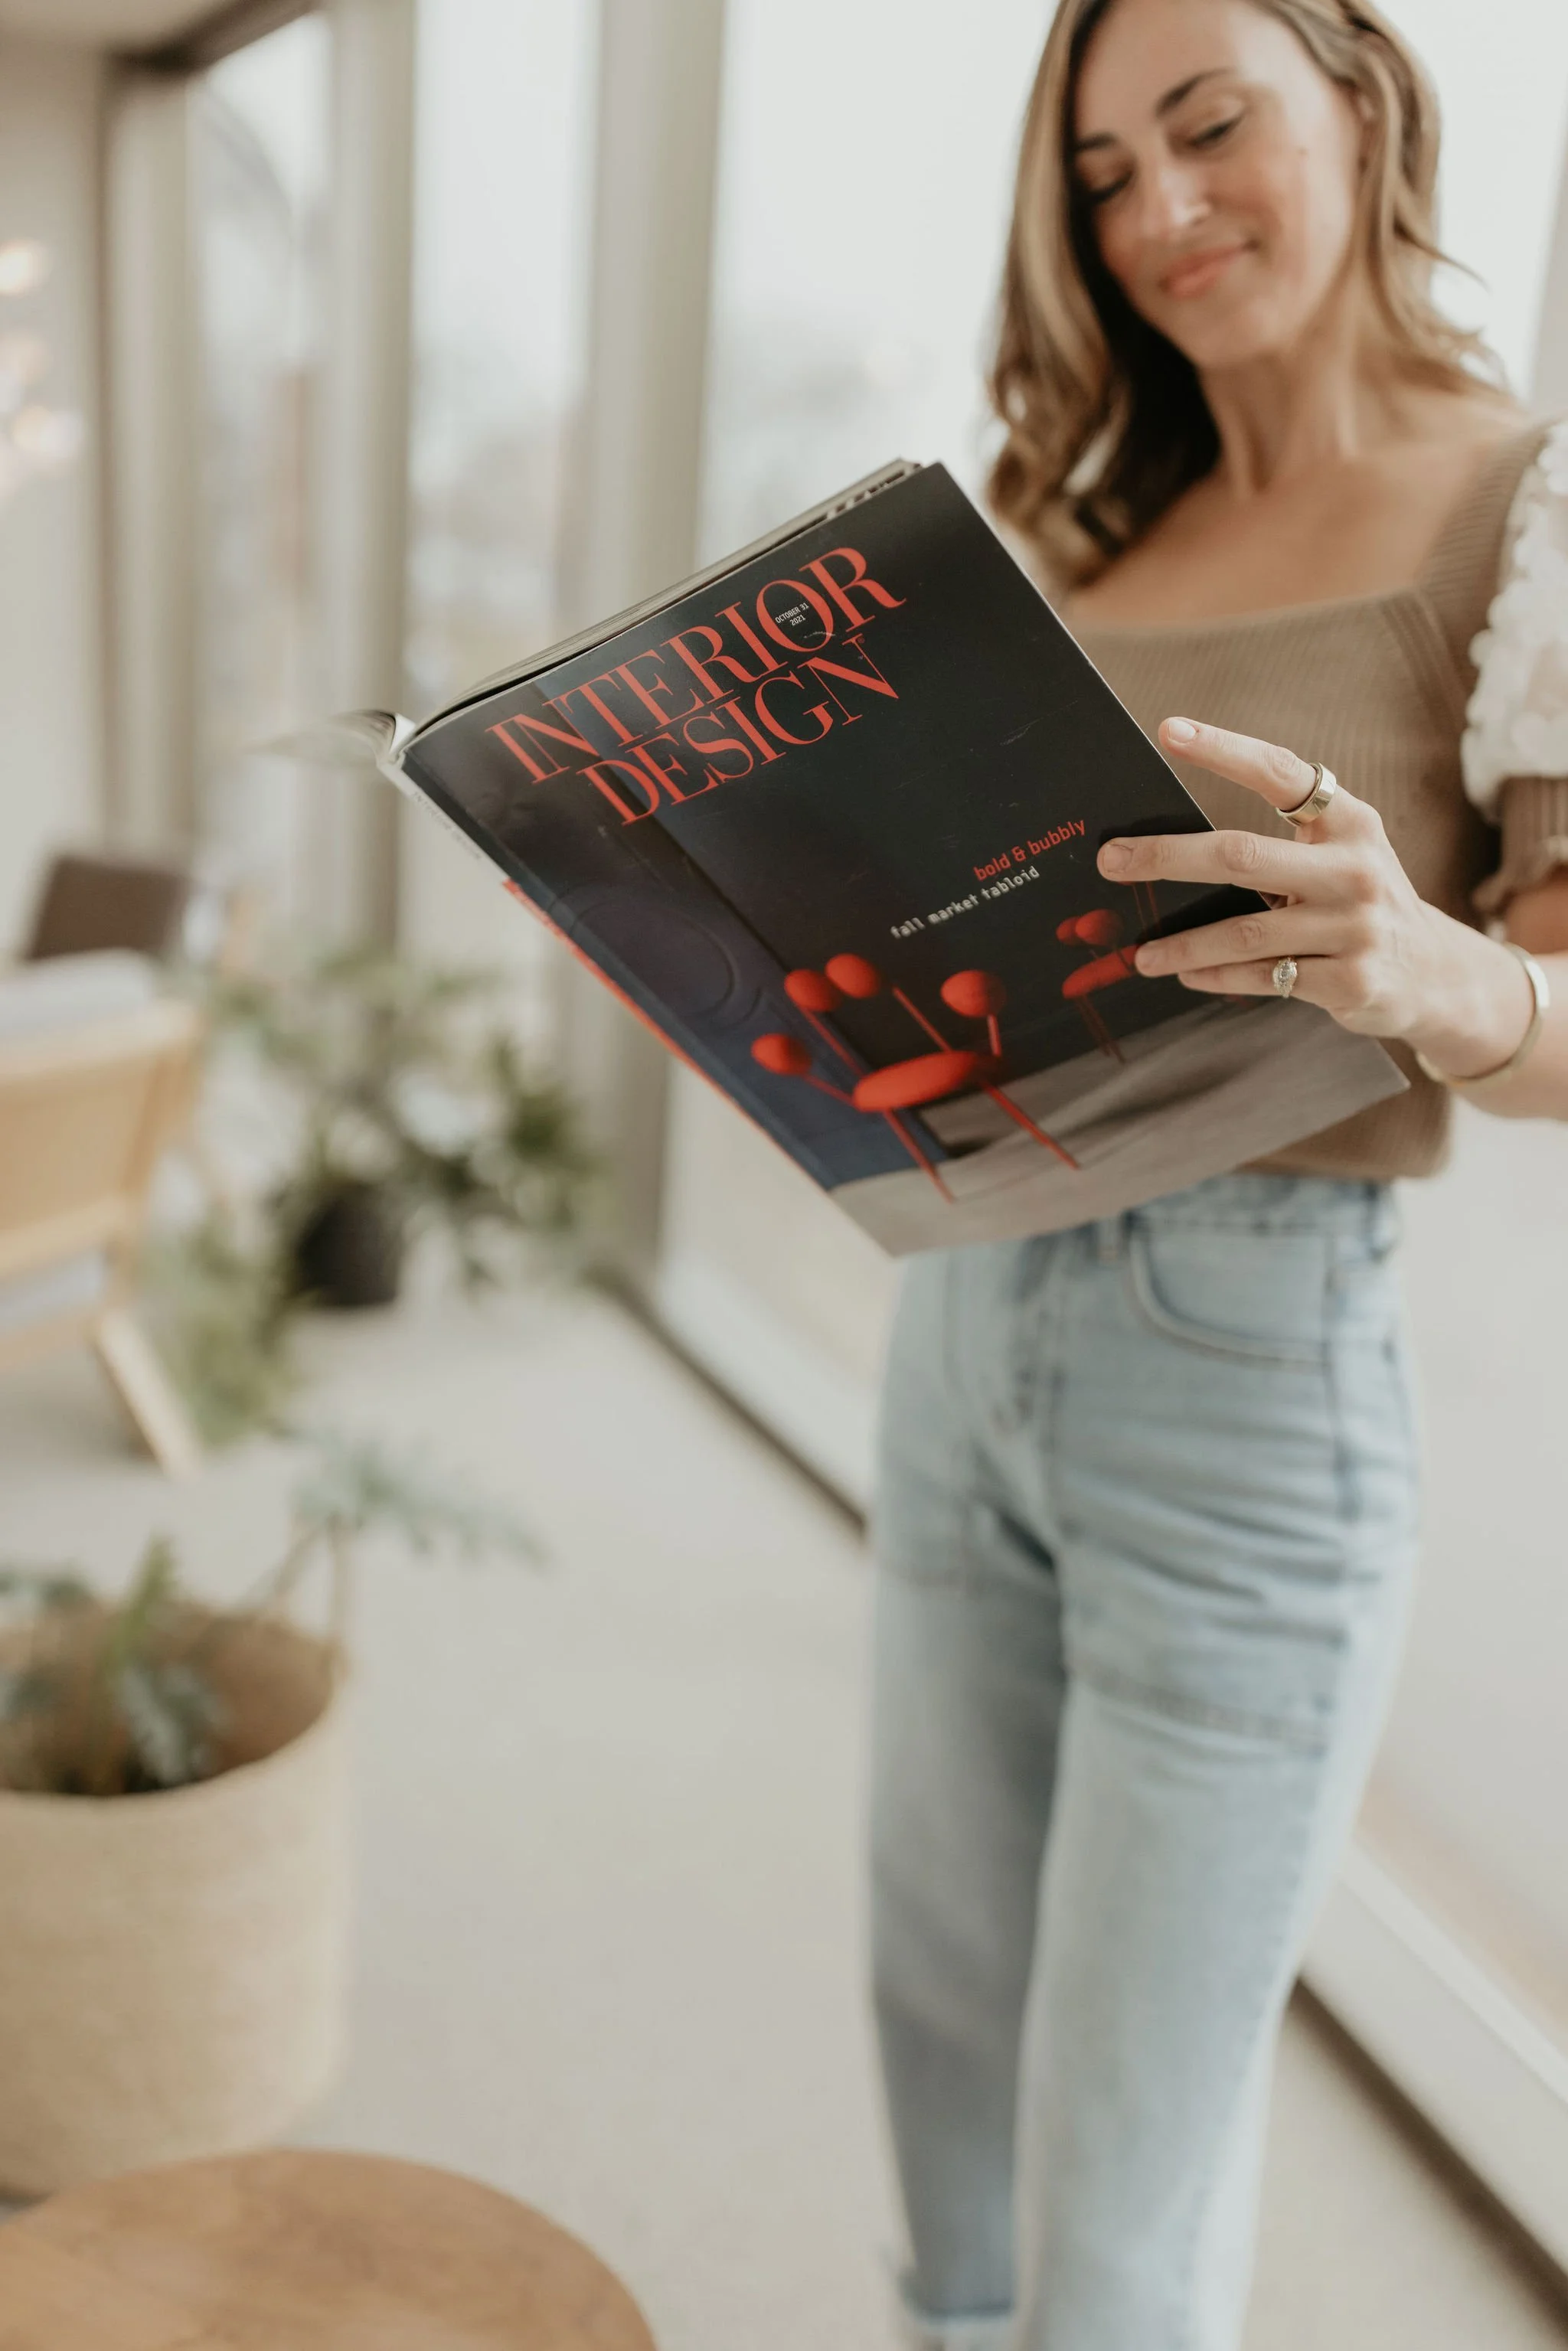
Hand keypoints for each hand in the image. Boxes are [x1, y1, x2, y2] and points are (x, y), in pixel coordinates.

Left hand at [1097, 716, 1535, 1077]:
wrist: (1434, 974)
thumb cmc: (1360, 901)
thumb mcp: (1343, 853)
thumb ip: (1282, 840)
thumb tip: (1175, 841)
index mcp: (1350, 822)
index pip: (1281, 773)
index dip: (1224, 750)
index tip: (1169, 731)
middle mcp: (1355, 869)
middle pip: (1242, 855)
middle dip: (1167, 856)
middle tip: (1112, 859)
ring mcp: (1354, 927)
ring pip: (1244, 931)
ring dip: (1183, 943)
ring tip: (1141, 953)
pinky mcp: (1349, 981)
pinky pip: (1263, 977)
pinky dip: (1217, 977)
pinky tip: (1185, 975)